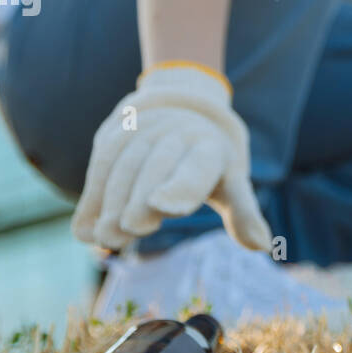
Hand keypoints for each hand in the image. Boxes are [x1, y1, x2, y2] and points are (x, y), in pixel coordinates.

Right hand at [70, 65, 271, 252]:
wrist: (180, 106)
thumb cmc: (209, 160)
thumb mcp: (231, 183)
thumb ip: (244, 214)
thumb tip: (266, 246)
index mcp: (211, 149)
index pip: (196, 169)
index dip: (180, 187)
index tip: (161, 207)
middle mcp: (178, 133)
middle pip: (154, 167)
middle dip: (138, 201)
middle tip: (126, 233)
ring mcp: (145, 128)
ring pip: (124, 164)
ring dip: (111, 202)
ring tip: (105, 237)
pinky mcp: (116, 131)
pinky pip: (101, 163)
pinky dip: (92, 197)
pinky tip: (85, 229)